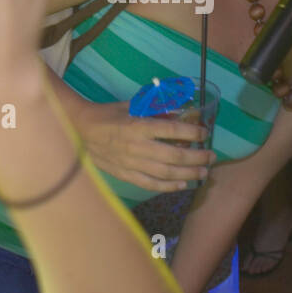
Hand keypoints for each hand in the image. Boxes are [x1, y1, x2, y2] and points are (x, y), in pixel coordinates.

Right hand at [73, 100, 213, 191]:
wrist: (80, 131)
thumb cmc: (108, 115)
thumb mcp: (131, 106)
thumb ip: (155, 111)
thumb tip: (179, 114)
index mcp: (138, 125)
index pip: (171, 130)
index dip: (192, 132)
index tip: (205, 133)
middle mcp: (137, 146)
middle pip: (174, 155)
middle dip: (197, 157)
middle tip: (211, 157)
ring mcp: (131, 163)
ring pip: (166, 173)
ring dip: (188, 173)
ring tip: (203, 173)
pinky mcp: (125, 175)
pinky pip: (150, 184)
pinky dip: (168, 186)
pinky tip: (182, 185)